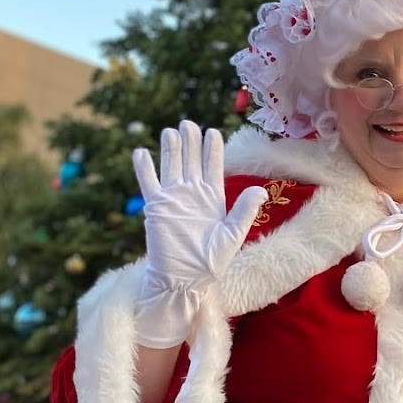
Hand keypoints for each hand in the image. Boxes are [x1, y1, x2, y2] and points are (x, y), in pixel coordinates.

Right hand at [130, 122, 265, 348]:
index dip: (212, 150)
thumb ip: (244, 211)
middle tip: (188, 123)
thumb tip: (260, 190)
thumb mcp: (233, 235)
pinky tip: (142, 152)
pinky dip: (145, 168)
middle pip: (191, 161)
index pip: (213, 167)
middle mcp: (193, 194)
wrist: (184, 279)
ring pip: (171, 167)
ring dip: (171, 149)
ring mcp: (173, 199)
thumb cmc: (211, 262)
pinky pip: (149, 184)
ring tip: (171, 131)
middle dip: (191, 142)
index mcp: (213, 199)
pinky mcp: (156, 207)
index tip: (213, 131)